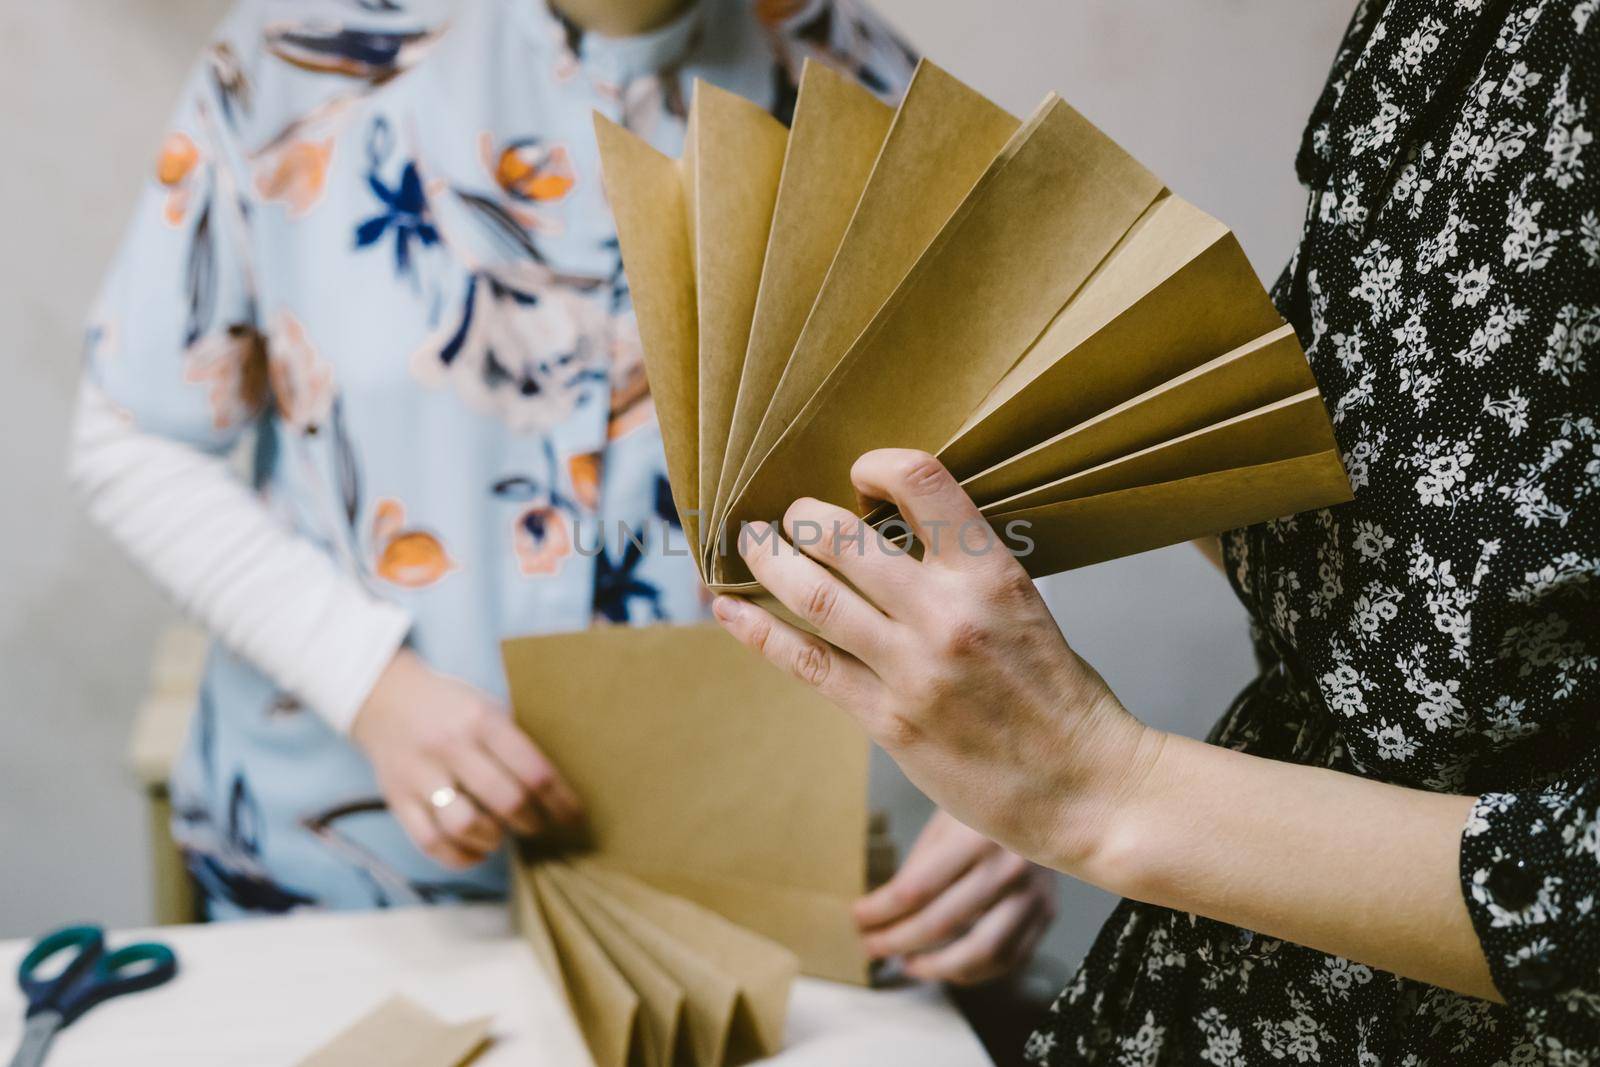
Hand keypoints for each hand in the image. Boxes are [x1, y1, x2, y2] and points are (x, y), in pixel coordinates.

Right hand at [352, 649, 582, 869]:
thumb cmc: (449, 705)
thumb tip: (556, 785)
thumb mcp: (486, 704)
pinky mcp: (397, 799)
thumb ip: (514, 739)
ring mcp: (420, 775)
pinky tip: (476, 850)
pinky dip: (459, 856)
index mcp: (481, 720)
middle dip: (531, 822)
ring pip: (465, 825)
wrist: (383, 695)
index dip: (561, 801)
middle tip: (538, 825)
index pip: (534, 771)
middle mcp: (450, 747)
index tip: (573, 816)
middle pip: (505, 801)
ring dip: (493, 839)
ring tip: (502, 834)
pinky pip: (431, 842)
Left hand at [712, 449, 1161, 873]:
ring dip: (769, 561)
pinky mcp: (887, 719)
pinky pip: (807, 664)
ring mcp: (912, 668)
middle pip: (844, 539)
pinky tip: (727, 609)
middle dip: (801, 517)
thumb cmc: (1060, 696)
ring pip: (815, 596)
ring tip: (748, 542)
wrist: (1084, 787)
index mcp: (993, 574)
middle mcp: (947, 613)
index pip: (923, 482)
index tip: (860, 473)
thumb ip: (966, 573)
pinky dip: (759, 631)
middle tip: (786, 515)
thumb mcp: (1028, 607)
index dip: (878, 465)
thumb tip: (897, 538)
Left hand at [857, 810, 1055, 984]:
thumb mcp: (946, 817)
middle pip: (940, 923)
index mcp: (978, 834)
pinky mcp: (1047, 915)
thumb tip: (882, 911)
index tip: (857, 917)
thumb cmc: (985, 807)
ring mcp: (1034, 896)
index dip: (879, 910)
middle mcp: (1010, 867)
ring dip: (933, 968)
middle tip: (870, 946)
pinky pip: (1007, 959)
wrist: (1053, 798)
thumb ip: (919, 863)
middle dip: (895, 941)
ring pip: (979, 953)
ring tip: (904, 963)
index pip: (916, 888)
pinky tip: (943, 966)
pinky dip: (970, 971)